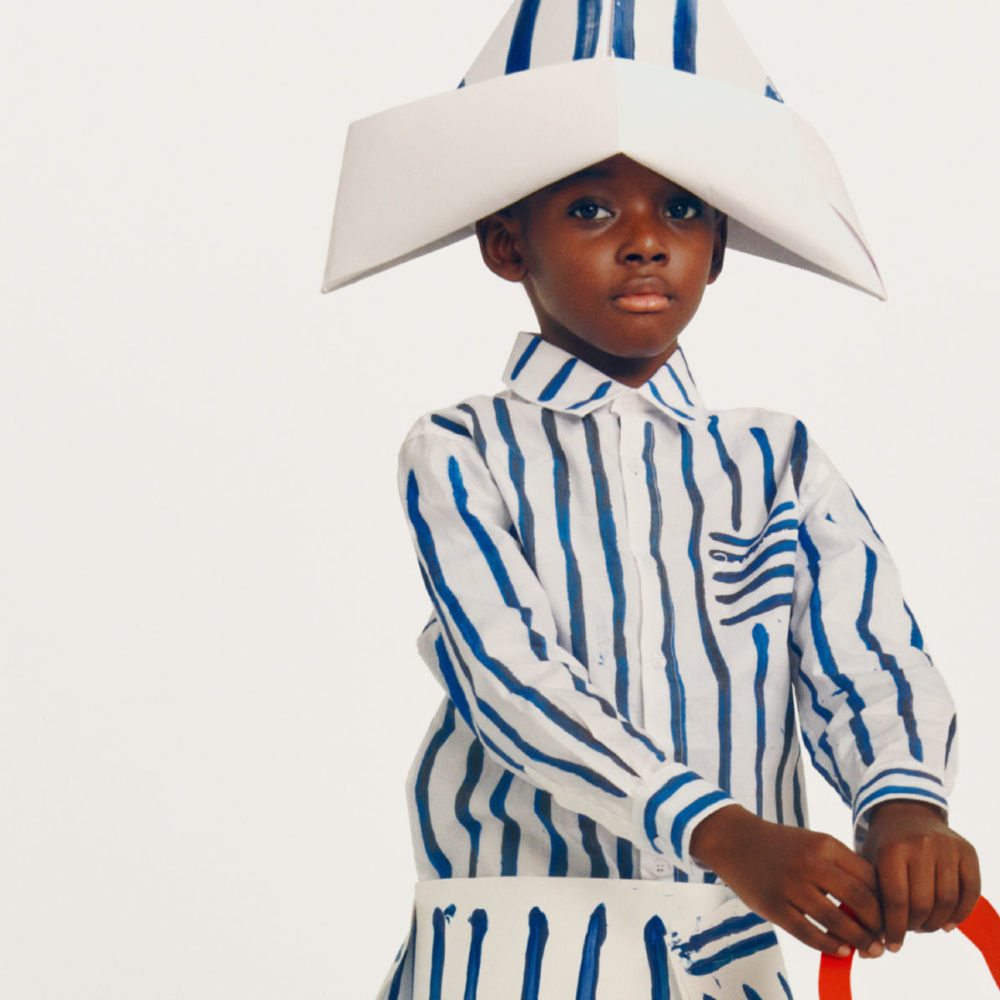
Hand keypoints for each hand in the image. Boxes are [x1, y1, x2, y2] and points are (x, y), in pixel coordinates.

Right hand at [690, 804, 884, 956]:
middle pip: (859, 900)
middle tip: (882, 941)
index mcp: (824, 844)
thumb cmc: (781, 846)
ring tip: (867, 951)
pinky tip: (841, 951)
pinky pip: (809, 934)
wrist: (734, 840)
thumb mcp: (813, 843)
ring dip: (858, 941)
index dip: (886, 904)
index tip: (890, 919)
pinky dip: (830, 947)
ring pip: (836, 921)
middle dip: (877, 927)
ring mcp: (790, 885)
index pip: (870, 878)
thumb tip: (875, 909)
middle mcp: (809, 863)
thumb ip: (841, 869)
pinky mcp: (773, 906)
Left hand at [861, 800, 979, 952]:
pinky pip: (971, 892)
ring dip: (937, 922)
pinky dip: (961, 913)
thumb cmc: (883, 846)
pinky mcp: (967, 851)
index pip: (897, 901)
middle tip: (909, 930)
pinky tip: (947, 922)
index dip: (895, 929)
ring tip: (925, 925)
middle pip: (923, 904)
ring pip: (948, 901)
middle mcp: (921, 846)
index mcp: (892, 850)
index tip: (892, 946)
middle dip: (915, 926)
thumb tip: (865, 951)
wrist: (905, 811)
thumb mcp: (868, 863)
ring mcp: (947, 847)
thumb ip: (868, 900)